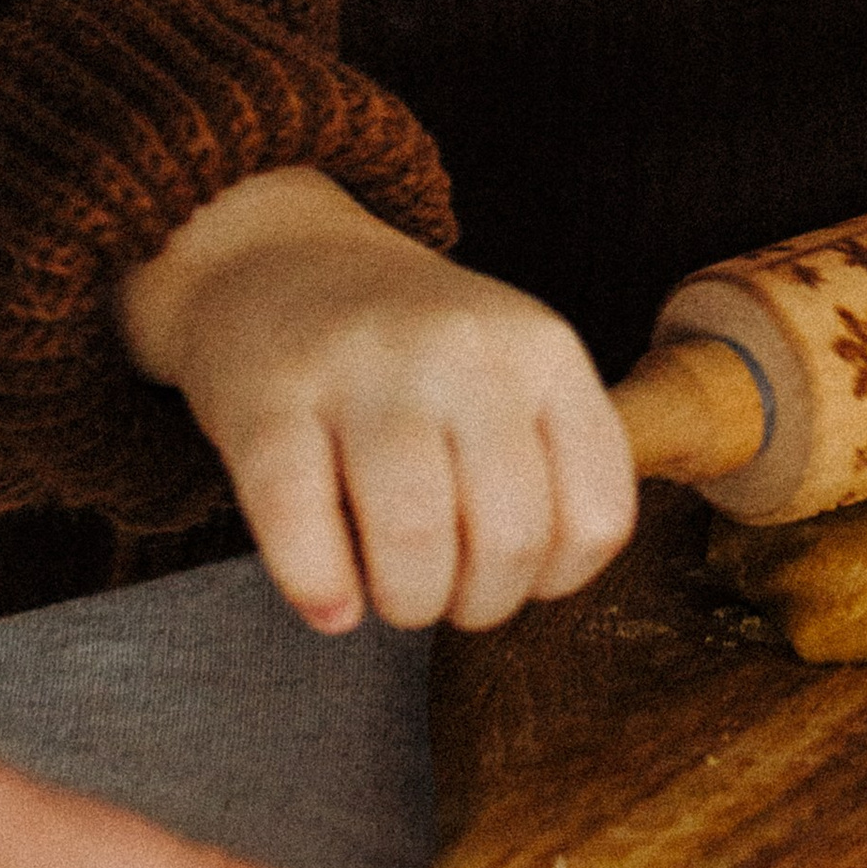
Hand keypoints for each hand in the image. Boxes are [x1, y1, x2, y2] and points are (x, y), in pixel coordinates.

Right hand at [121, 168, 636, 636]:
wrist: (282, 263)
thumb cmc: (412, 353)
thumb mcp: (513, 369)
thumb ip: (552, 462)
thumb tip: (547, 579)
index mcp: (542, 349)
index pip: (597, 517)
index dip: (556, 578)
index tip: (513, 565)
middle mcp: (462, 349)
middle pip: (510, 541)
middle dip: (477, 603)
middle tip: (441, 584)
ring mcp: (363, 369)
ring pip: (415, 542)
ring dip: (406, 603)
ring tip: (385, 586)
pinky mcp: (268, 400)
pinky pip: (302, 532)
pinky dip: (321, 590)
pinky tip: (329, 598)